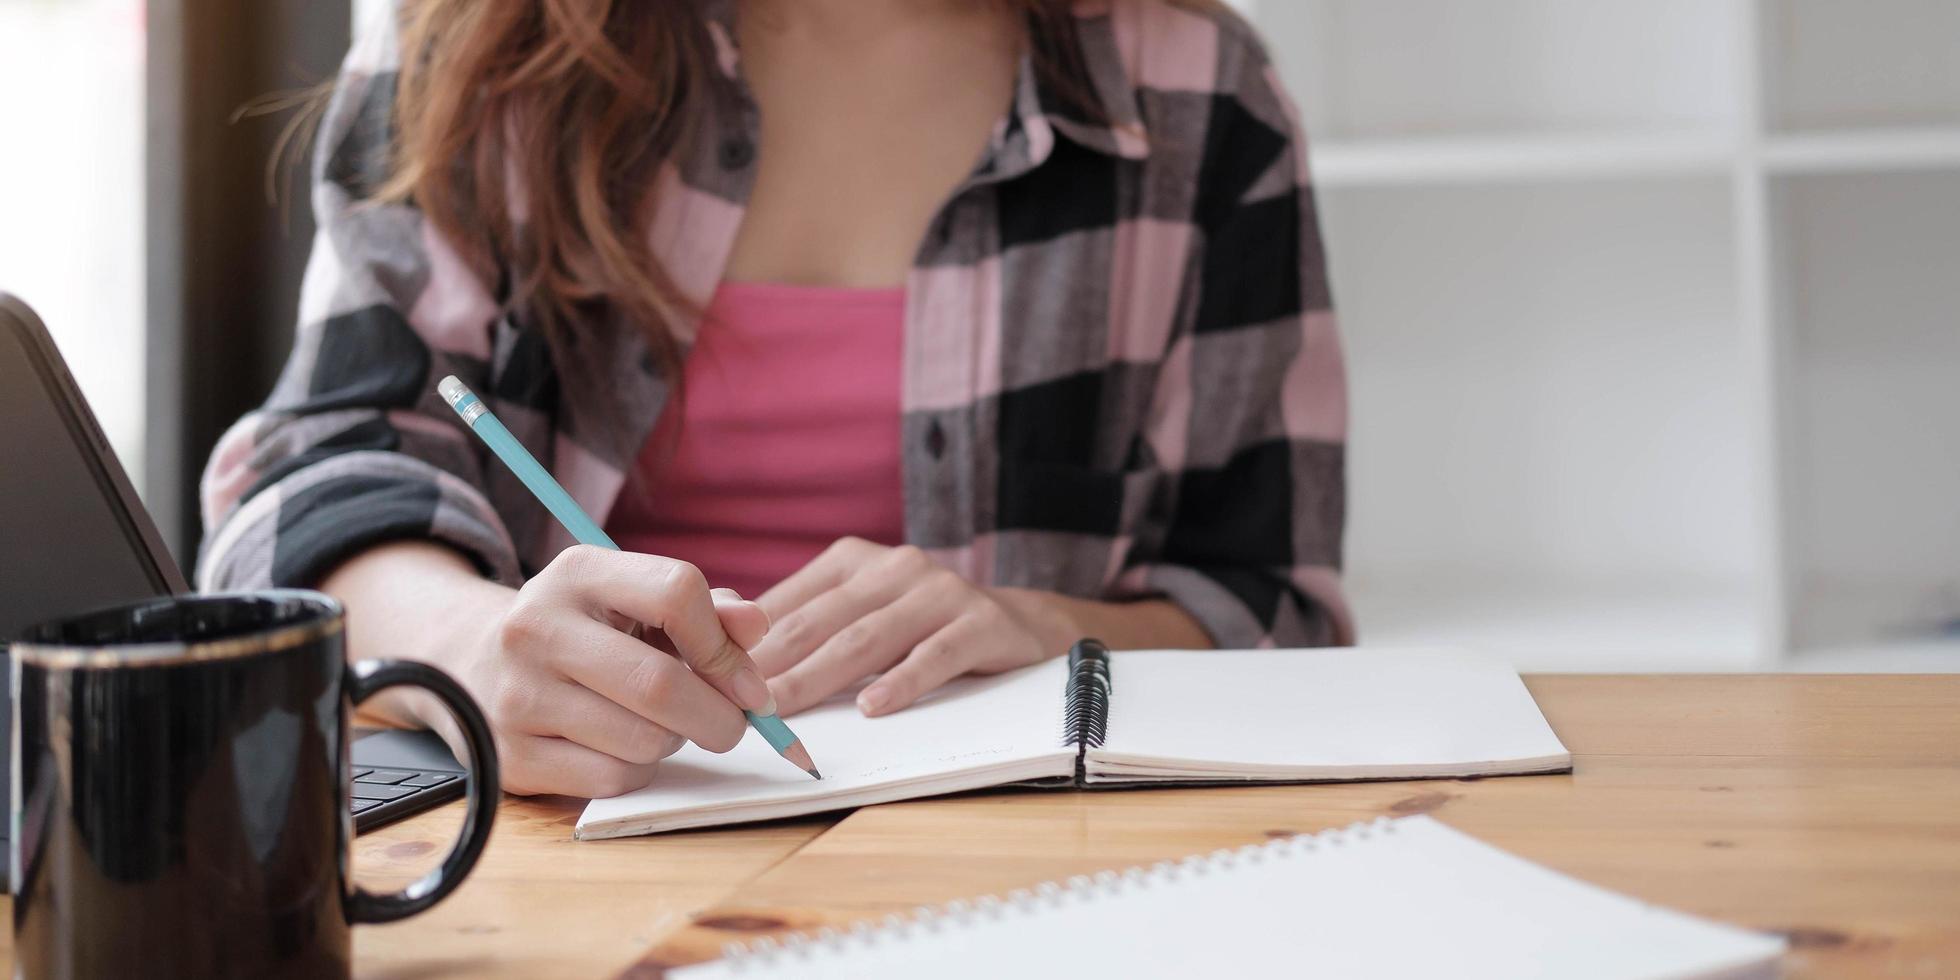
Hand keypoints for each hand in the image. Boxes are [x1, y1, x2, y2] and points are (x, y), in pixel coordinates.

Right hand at [423, 545, 773, 797]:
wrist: (473, 662)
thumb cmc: (585, 631)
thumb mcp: (635, 600)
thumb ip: (706, 609)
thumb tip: (757, 627)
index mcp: (578, 572)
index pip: (677, 592)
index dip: (726, 645)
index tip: (746, 681)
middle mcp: (537, 627)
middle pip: (661, 683)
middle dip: (719, 715)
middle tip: (733, 725)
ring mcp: (516, 695)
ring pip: (642, 740)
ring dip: (674, 742)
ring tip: (660, 725)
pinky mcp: (510, 756)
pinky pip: (610, 779)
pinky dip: (637, 771)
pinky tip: (622, 747)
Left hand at [751, 538, 1076, 716]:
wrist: (1022, 624)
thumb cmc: (923, 628)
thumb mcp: (863, 614)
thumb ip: (807, 626)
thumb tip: (725, 655)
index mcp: (854, 561)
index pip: (789, 605)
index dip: (746, 643)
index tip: (708, 679)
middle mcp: (895, 567)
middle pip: (821, 622)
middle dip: (771, 664)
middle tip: (730, 702)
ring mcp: (940, 592)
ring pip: (868, 639)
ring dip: (819, 677)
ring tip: (782, 708)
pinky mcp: (981, 622)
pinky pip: (936, 655)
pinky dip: (902, 682)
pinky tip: (872, 707)